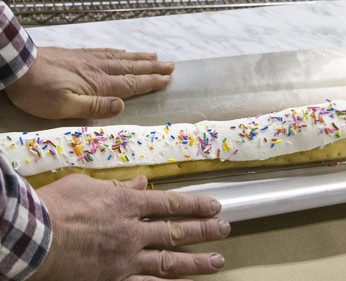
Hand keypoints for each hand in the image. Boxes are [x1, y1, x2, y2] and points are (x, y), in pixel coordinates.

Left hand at [5, 47, 173, 118]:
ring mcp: (91, 60)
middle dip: (153, 68)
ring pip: (123, 59)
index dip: (151, 82)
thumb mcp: (65, 106)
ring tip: (156, 57)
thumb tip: (122, 105)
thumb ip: (95, 106)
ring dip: (141, 59)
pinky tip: (126, 52)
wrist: (18, 66)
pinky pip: (107, 52)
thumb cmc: (40, 91)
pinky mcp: (81, 55)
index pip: (131, 84)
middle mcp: (100, 70)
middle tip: (171, 65)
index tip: (168, 79)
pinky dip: (121, 53)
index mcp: (99, 84)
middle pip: (132, 69)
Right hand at [30, 175, 229, 280]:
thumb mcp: (89, 185)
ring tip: (217, 260)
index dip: (196, 205)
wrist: (32, 236)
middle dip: (204, 230)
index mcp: (127, 204)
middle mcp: (133, 232)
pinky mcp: (115, 279)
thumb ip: (120, 186)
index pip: (171, 203)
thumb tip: (142, 182)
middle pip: (176, 232)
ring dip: (196, 261)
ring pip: (169, 261)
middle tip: (225, 229)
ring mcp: (126, 259)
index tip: (214, 206)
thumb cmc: (58, 205)